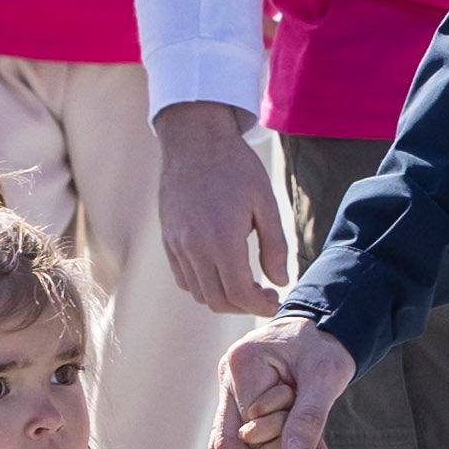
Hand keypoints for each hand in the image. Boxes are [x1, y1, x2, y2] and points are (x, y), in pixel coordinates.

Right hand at [156, 101, 294, 314]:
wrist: (195, 142)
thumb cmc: (236, 168)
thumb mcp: (266, 202)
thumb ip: (275, 246)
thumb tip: (280, 280)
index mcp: (222, 239)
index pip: (240, 293)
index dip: (260, 305)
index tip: (275, 299)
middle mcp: (195, 247)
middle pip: (218, 300)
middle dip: (244, 306)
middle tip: (264, 295)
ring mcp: (177, 245)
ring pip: (199, 293)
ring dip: (224, 298)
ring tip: (245, 285)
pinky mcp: (168, 240)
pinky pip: (183, 278)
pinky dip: (203, 285)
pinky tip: (222, 272)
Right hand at [215, 318, 352, 448]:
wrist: (320, 329)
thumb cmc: (325, 347)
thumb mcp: (327, 376)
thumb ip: (310, 416)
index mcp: (243, 365)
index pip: (247, 430)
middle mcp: (226, 379)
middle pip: (226, 444)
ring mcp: (226, 392)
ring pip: (224, 448)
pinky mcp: (235, 404)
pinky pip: (233, 443)